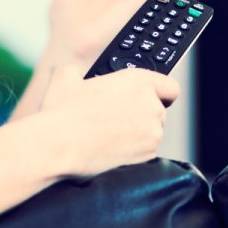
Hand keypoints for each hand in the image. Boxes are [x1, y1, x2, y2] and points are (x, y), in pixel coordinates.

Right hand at [39, 64, 179, 175]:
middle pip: (158, 109)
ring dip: (137, 132)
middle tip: (114, 116)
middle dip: (141, 113)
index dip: (160, 92)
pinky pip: (145, 150)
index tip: (149, 97)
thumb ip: (79, 71)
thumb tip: (76, 75)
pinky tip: (109, 147)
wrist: (58, 146)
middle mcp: (151, 106)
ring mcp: (152, 133)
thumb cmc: (62, 112)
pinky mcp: (147, 155)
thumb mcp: (65, 77)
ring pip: (151, 131)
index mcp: (138, 82)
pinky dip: (132, 150)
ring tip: (108, 133)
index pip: (170, 86)